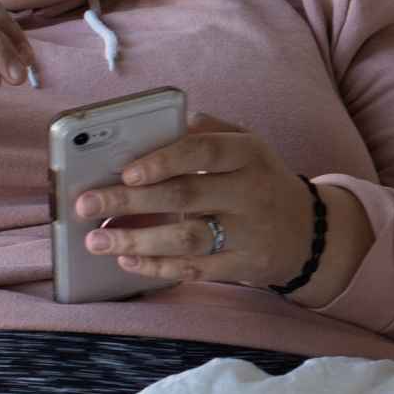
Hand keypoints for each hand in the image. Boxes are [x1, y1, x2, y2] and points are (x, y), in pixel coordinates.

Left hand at [72, 113, 321, 287]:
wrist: (309, 232)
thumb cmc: (261, 180)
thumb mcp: (249, 145)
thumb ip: (210, 130)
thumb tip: (162, 124)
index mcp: (249, 154)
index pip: (204, 151)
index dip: (163, 160)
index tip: (125, 171)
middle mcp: (251, 192)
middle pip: (184, 196)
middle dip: (129, 202)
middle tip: (85, 204)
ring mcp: (247, 233)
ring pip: (186, 238)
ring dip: (136, 241)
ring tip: (96, 240)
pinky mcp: (242, 266)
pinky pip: (194, 269)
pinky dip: (157, 267)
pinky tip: (127, 262)